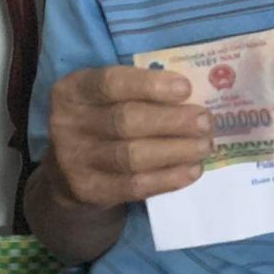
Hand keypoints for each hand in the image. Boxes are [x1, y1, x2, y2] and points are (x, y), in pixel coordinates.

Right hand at [47, 65, 212, 207]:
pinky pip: (135, 186)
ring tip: (204, 145)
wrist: (68, 171)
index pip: (111, 83)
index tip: (186, 88)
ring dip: (176, 151)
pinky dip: (168, 178)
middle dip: (173, 121)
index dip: (150, 85)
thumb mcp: (106, 98)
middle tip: (206, 121)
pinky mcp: (89, 190)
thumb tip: (192, 95)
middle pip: (126, 121)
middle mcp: (67, 123)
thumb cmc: (101, 121)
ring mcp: (75, 160)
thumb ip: (139, 91)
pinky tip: (192, 170)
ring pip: (132, 156)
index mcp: (73, 90)